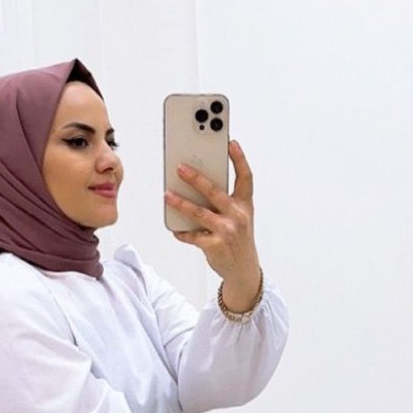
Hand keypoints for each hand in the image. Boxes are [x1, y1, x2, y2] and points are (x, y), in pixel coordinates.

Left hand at [165, 139, 259, 294]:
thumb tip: (196, 185)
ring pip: (199, 213)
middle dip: (196, 178)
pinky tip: (175, 228)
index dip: (239, 159)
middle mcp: (238, 216)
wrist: (243, 269)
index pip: (245, 177)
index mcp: (245, 205)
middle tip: (179, 167)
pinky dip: (182, 232)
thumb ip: (224, 201)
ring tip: (167, 195)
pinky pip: (193, 235)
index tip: (230, 143)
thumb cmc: (237, 238)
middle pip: (215, 192)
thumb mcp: (239, 217)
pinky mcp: (215, 246)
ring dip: (180, 203)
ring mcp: (227, 231)